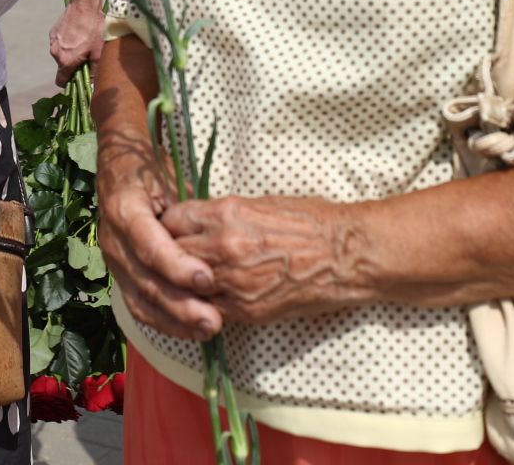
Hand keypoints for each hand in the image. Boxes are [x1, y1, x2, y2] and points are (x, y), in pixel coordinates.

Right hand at [48, 0, 106, 86]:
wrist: (84, 5)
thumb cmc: (94, 29)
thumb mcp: (98, 52)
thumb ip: (94, 71)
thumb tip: (93, 84)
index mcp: (65, 61)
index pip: (60, 81)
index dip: (69, 82)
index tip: (77, 78)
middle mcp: (55, 53)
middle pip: (62, 67)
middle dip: (72, 65)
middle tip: (85, 56)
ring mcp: (53, 42)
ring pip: (60, 54)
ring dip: (69, 53)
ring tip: (82, 42)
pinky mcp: (52, 32)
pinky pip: (59, 43)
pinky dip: (66, 43)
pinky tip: (77, 34)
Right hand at [96, 135, 221, 340]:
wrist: (119, 169)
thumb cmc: (151, 171)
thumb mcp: (170, 178)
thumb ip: (188, 212)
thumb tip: (219, 239)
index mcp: (124, 209)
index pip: (149, 246)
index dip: (176, 265)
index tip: (207, 278)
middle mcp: (113, 240)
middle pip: (145, 281)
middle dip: (180, 305)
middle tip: (214, 320)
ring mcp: (114, 262)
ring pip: (141, 300)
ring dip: (175, 321)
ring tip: (208, 330)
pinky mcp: (120, 277)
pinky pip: (139, 307)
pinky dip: (165, 323)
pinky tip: (190, 331)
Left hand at [162, 195, 363, 326]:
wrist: (345, 255)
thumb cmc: (310, 221)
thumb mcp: (260, 203)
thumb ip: (222, 214)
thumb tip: (197, 222)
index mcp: (225, 213)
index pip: (172, 220)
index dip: (168, 226)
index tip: (170, 230)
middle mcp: (222, 247)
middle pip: (170, 254)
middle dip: (168, 255)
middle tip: (170, 257)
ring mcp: (233, 282)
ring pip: (184, 287)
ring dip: (183, 284)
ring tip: (186, 279)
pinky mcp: (246, 310)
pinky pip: (209, 309)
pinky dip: (204, 304)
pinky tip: (209, 298)